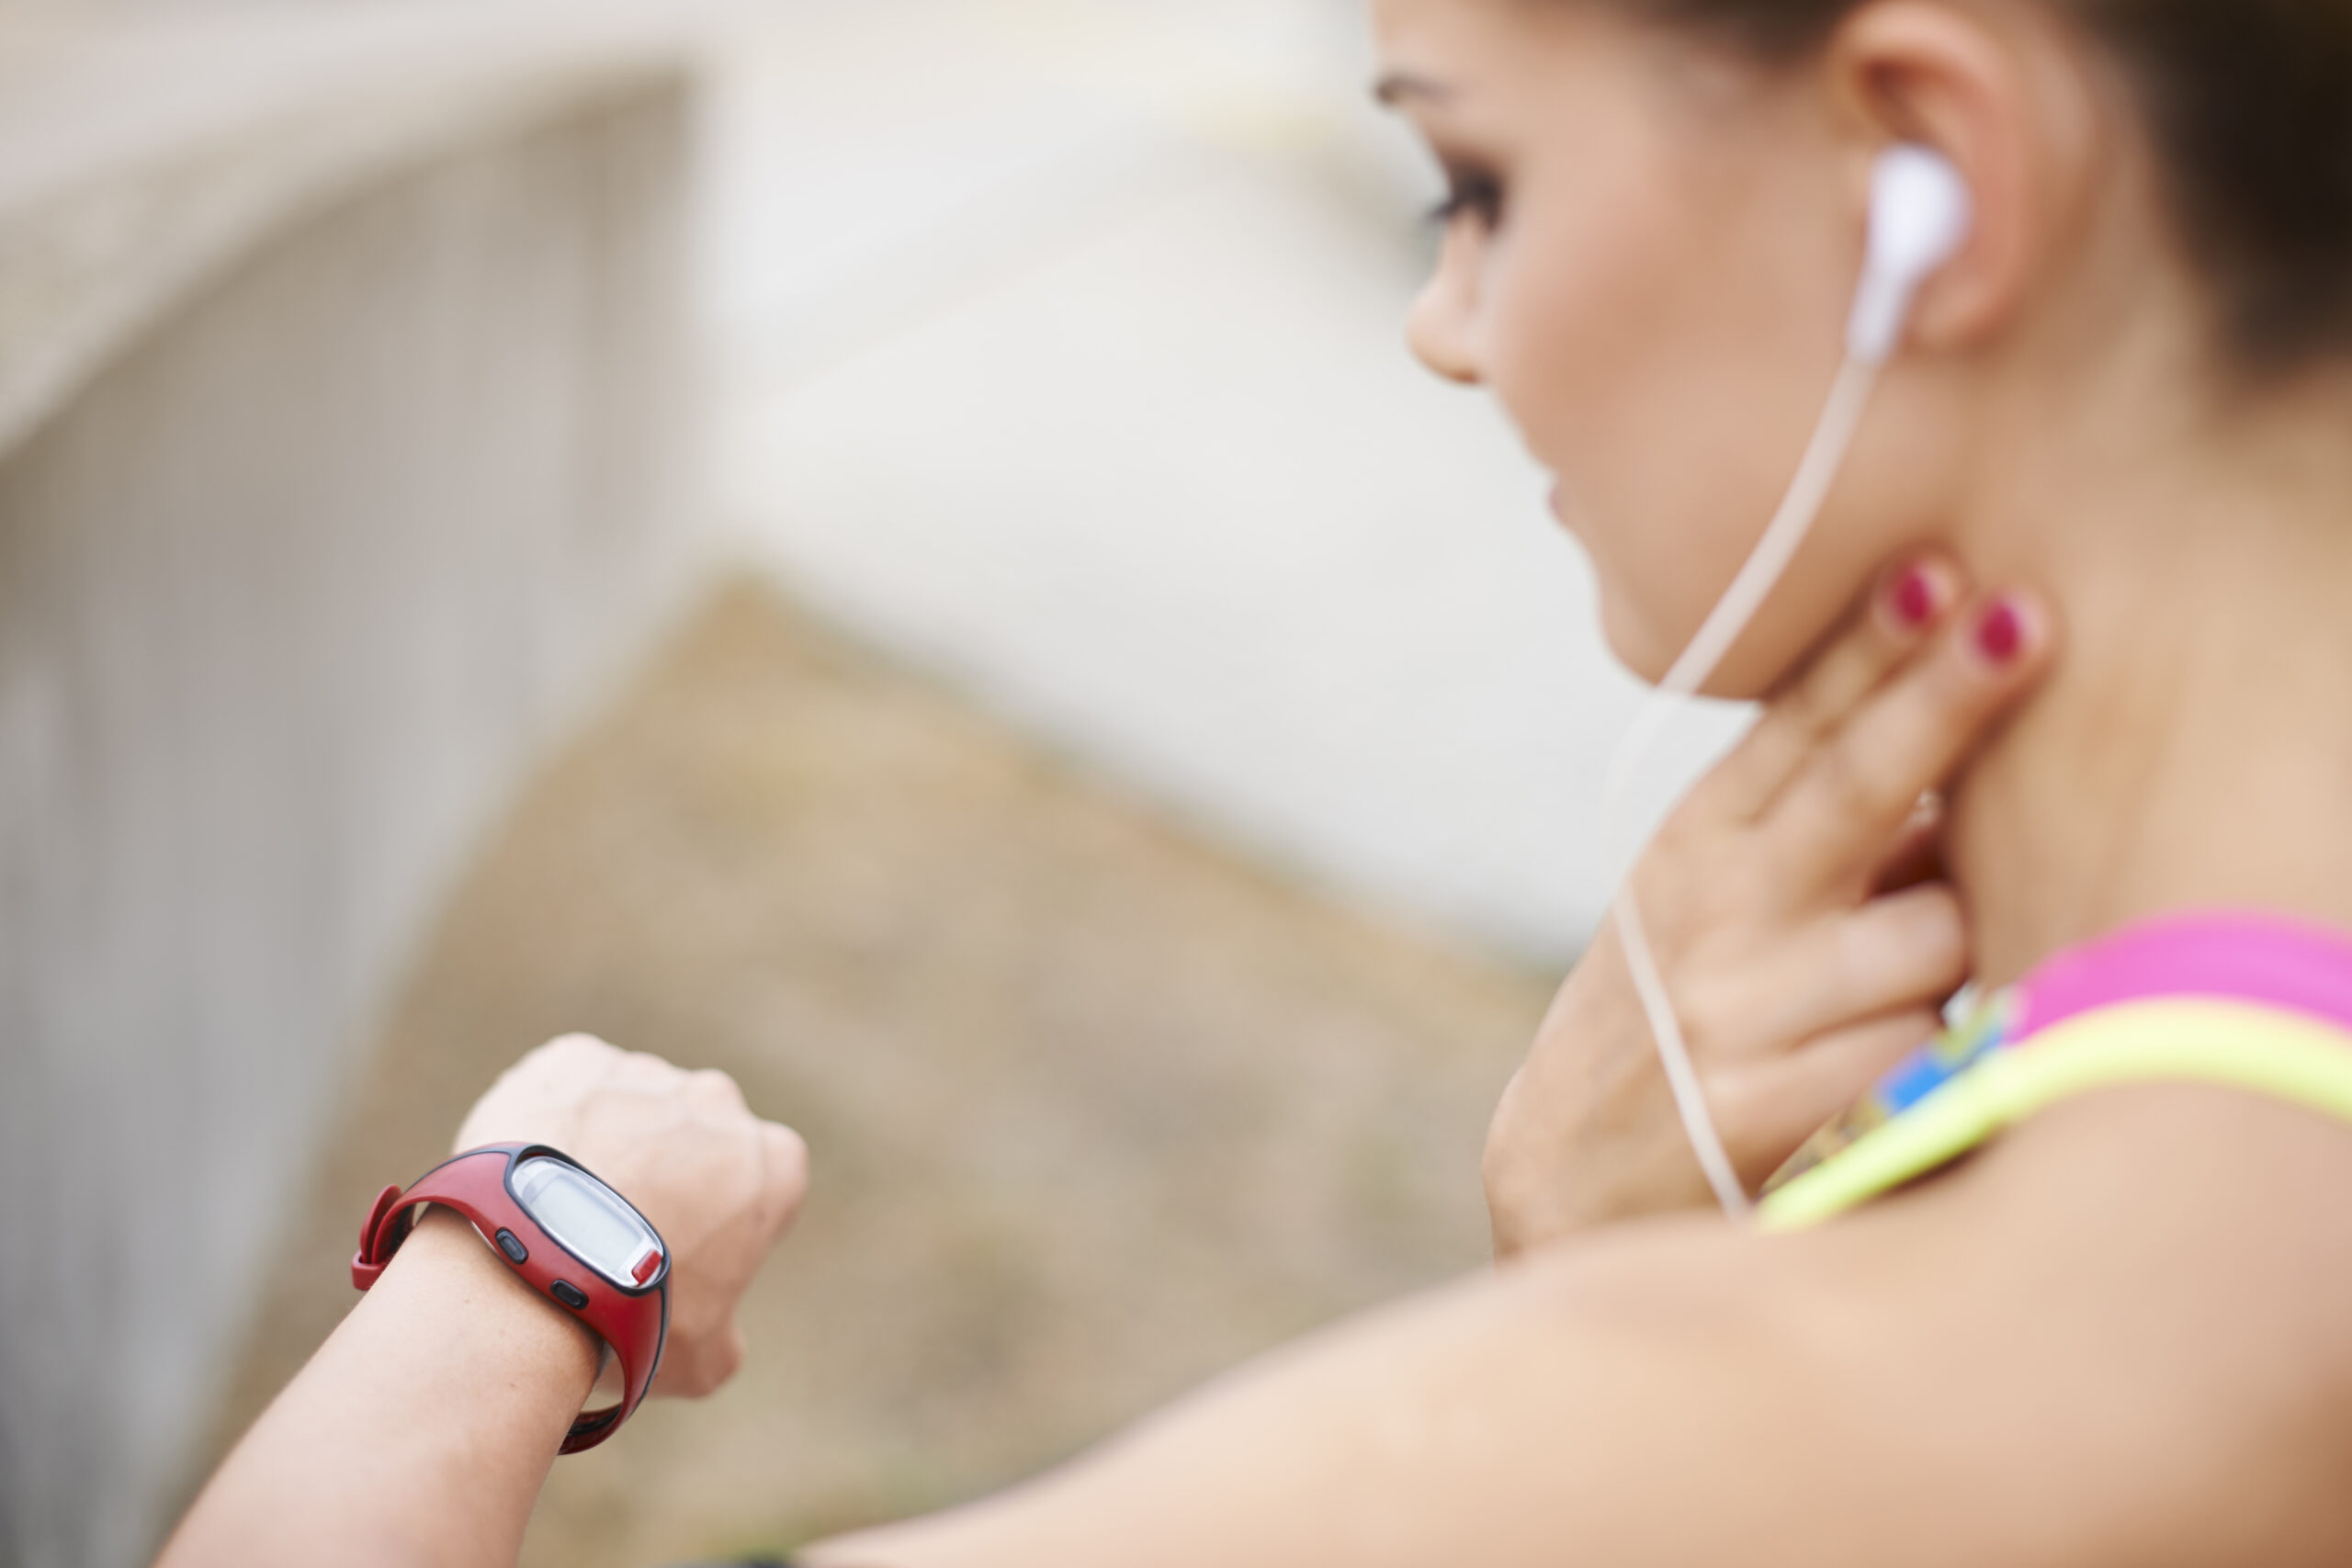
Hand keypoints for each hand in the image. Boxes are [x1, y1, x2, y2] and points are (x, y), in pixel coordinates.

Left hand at [454, 1035, 808, 1396]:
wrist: (533, 1271)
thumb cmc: (632, 1319)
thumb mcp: (706, 1356)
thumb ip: (725, 1331)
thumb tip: (713, 1336)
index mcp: (774, 1162)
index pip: (760, 1185)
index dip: (720, 1222)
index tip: (681, 1256)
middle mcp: (720, 1101)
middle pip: (696, 1135)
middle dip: (667, 1171)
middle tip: (612, 1232)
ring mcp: (646, 1072)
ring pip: (627, 1108)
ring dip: (605, 1144)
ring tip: (553, 1210)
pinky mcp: (575, 1059)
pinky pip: (565, 1086)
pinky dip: (548, 1119)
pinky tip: (523, 1175)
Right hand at [1484, 557, 2052, 1255]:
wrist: (1565, 1181)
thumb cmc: (1678, 1017)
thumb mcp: (1705, 902)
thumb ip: (1815, 829)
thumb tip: (1964, 735)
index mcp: (1695, 840)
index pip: (1793, 724)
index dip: (1869, 647)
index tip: (1941, 571)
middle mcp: (1710, 909)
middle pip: (1853, 789)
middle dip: (1944, 702)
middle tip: (2028, 623)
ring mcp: (1736, 1008)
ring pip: (1929, 936)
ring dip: (1962, 945)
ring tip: (1922, 975)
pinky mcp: (1767, 1109)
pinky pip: (1918, 1051)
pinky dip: (1940, 1052)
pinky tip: (1906, 1066)